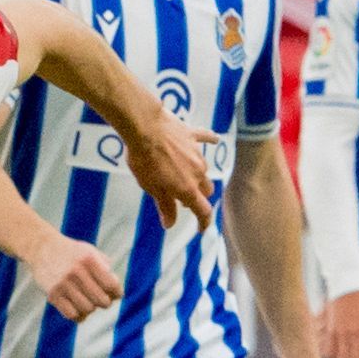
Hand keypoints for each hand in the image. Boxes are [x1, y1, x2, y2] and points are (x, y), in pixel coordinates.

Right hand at [27, 232, 119, 319]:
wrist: (41, 248)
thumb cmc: (71, 252)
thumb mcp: (90, 252)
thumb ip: (105, 268)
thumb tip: (116, 292)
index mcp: (89, 260)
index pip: (111, 285)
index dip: (116, 293)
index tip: (114, 293)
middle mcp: (76, 272)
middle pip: (102, 300)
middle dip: (105, 302)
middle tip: (101, 299)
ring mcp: (63, 284)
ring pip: (88, 309)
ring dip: (90, 308)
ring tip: (87, 301)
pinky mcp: (53, 295)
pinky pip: (72, 315)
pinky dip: (78, 315)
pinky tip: (77, 308)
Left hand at [112, 115, 216, 232]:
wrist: (145, 128)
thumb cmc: (144, 159)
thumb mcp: (151, 188)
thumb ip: (164, 206)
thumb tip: (170, 224)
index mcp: (187, 188)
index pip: (203, 210)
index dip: (204, 222)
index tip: (201, 229)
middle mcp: (197, 172)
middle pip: (206, 190)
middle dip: (198, 197)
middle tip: (182, 198)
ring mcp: (197, 153)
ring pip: (203, 169)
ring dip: (197, 175)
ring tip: (182, 173)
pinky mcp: (193, 135)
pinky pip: (205, 138)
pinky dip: (209, 141)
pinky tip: (214, 139)